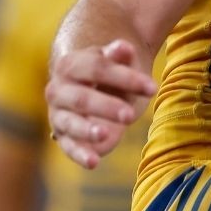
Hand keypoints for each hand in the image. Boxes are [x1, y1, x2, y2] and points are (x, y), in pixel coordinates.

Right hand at [45, 39, 156, 168]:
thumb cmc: (105, 71)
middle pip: (82, 98)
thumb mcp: (113, 60)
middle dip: (107, 107)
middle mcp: (58, 89)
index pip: (98, 69)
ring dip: (87, 130)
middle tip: (130, 114)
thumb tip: (125, 47)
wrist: (83, 82)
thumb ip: (118, 54)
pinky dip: (80, 155)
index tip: (152, 88)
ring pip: (70, 123)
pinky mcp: (62, 135)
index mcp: (71, 64)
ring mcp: (58, 114)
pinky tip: (94, 162)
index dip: (126, 78)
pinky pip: (68, 147)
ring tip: (104, 134)